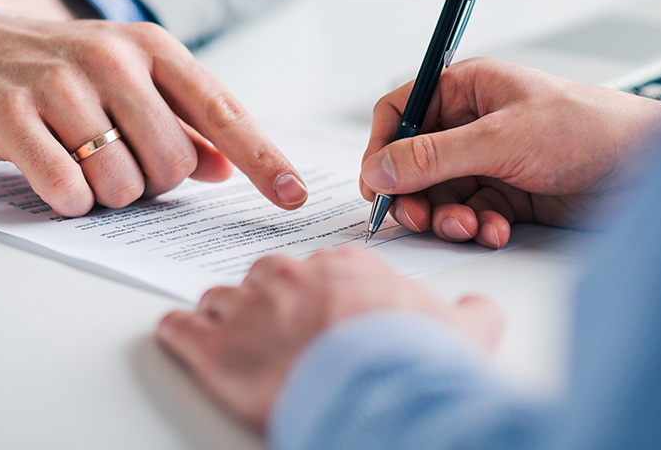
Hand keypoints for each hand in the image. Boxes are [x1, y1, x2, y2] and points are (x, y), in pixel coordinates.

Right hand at [0, 10, 307, 215]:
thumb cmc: (68, 67)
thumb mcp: (134, 80)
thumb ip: (184, 123)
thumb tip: (226, 167)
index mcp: (155, 50)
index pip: (223, 112)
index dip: (263, 159)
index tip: (293, 195)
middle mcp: (115, 60)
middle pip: (173, 162)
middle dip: (155, 182)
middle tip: (122, 161)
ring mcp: (62, 84)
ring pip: (122, 182)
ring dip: (109, 192)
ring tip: (84, 160)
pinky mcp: (14, 114)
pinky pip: (65, 186)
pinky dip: (71, 199)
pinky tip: (60, 178)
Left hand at [156, 249, 501, 429]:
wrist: (376, 392)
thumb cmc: (412, 359)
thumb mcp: (465, 331)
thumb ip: (472, 312)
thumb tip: (480, 307)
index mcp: (341, 267)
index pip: (315, 268)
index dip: (312, 293)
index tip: (315, 311)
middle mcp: (290, 276)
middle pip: (266, 278)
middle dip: (268, 301)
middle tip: (276, 330)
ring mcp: (250, 306)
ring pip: (224, 299)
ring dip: (225, 315)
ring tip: (233, 338)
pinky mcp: (215, 346)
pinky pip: (182, 327)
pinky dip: (180, 333)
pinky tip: (183, 337)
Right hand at [360, 58, 660, 247]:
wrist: (646, 167)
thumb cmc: (587, 127)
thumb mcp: (501, 139)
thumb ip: (434, 156)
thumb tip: (380, 168)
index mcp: (466, 89)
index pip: (402, 112)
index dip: (381, 146)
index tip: (375, 182)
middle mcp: (471, 124)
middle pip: (415, 161)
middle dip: (414, 192)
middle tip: (416, 216)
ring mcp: (488, 160)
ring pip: (440, 193)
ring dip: (447, 215)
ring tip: (467, 225)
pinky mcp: (505, 192)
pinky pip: (470, 212)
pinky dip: (477, 225)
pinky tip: (495, 228)